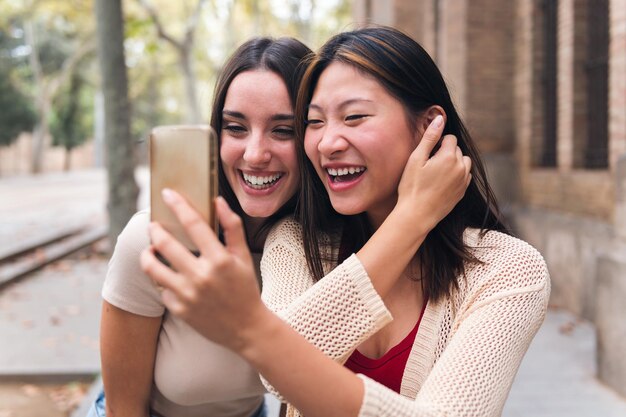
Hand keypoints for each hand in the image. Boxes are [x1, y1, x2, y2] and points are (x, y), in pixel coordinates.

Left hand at [140, 191, 266, 351]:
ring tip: (151, 250)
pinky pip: (161, 288)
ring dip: (148, 254)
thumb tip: (218, 201)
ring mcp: (187, 294)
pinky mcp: (178, 309)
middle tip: (154, 225)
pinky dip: (162, 280)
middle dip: (155, 229)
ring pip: (152, 266)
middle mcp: (201, 276)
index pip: (193, 224)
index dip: (178, 205)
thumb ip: (232, 228)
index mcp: (219, 260)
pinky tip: (169, 277)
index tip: (167, 193)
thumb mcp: (243, 257)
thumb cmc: (245, 289)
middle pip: (165, 243)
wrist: (246, 328)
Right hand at [396, 115, 471, 229]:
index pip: (449, 138)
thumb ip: (430, 137)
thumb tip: (440, 118)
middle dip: (445, 152)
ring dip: (453, 163)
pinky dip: (456, 175)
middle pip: (457, 150)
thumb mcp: (416, 159)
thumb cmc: (412, 186)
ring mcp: (463, 180)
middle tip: (428, 166)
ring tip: (436, 173)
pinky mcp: (462, 191)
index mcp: (449, 156)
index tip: (427, 154)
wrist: (417, 215)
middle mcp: (461, 167)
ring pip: (463, 162)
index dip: (437, 143)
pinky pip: (464, 176)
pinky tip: (441, 183)